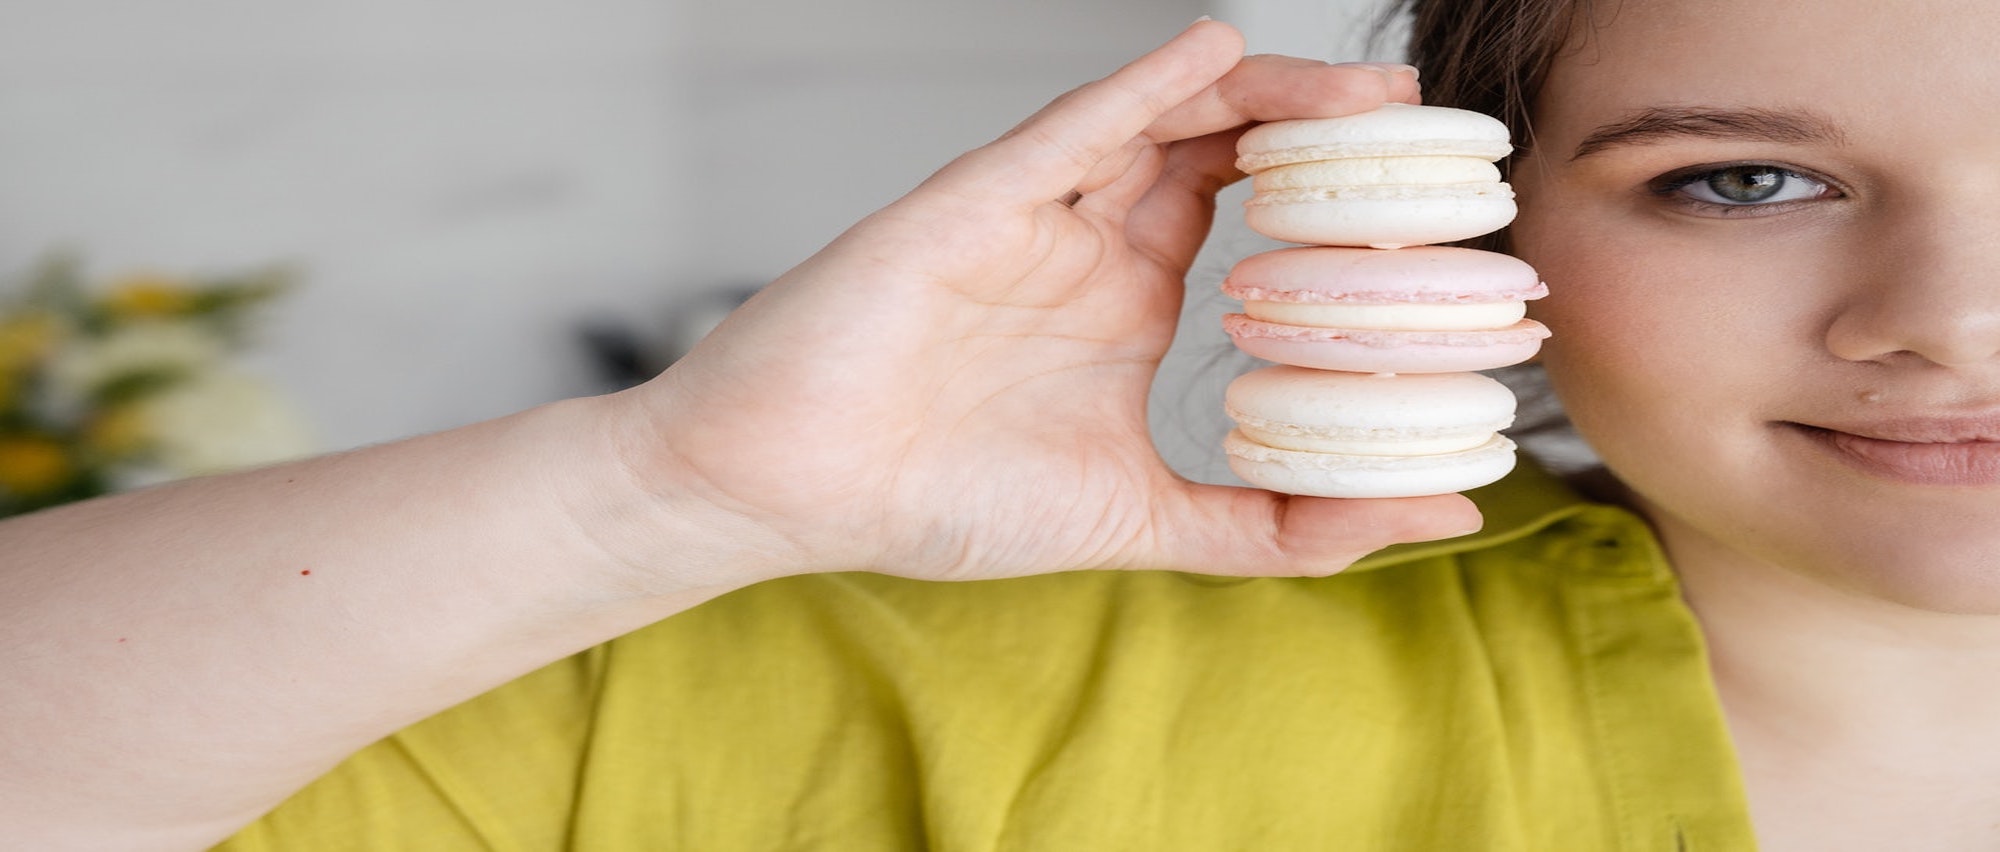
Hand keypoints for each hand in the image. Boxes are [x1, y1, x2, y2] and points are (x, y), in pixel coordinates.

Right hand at [619, 20, 1482, 587]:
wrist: (787, 492)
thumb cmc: (934, 500)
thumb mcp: (1146, 525)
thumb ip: (1284, 526)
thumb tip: (1441, 516)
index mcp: (1123, 306)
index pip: (1256, 229)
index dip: (1341, 212)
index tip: (1436, 222)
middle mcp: (1087, 247)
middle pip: (1228, 156)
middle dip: (1325, 134)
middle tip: (1423, 125)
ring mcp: (1034, 216)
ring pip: (1165, 122)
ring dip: (1265, 96)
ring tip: (1362, 89)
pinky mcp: (974, 201)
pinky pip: (1071, 127)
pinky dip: (1146, 85)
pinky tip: (1221, 55)